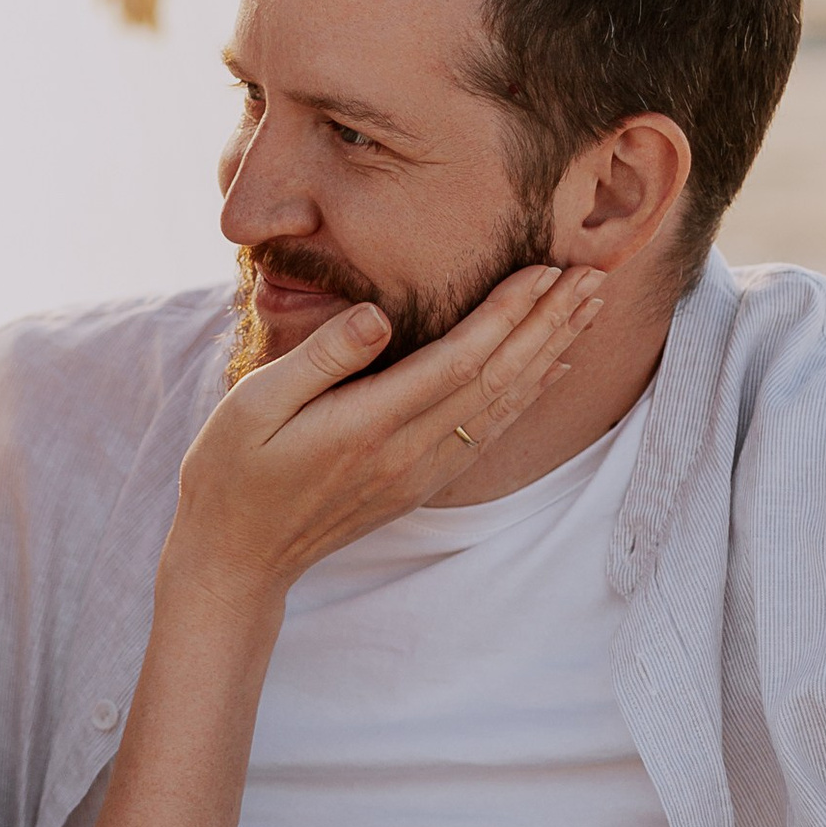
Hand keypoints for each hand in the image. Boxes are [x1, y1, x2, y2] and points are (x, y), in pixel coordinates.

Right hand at [166, 264, 603, 609]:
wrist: (236, 556)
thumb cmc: (232, 471)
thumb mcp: (254, 404)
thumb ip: (321, 358)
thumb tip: (379, 314)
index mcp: (369, 425)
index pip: (459, 360)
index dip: (508, 313)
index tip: (545, 270)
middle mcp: (408, 453)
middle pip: (498, 379)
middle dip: (549, 324)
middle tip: (593, 275)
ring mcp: (420, 473)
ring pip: (503, 406)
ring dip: (550, 353)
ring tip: (588, 310)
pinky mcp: (420, 482)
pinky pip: (488, 431)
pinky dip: (527, 393)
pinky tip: (549, 366)